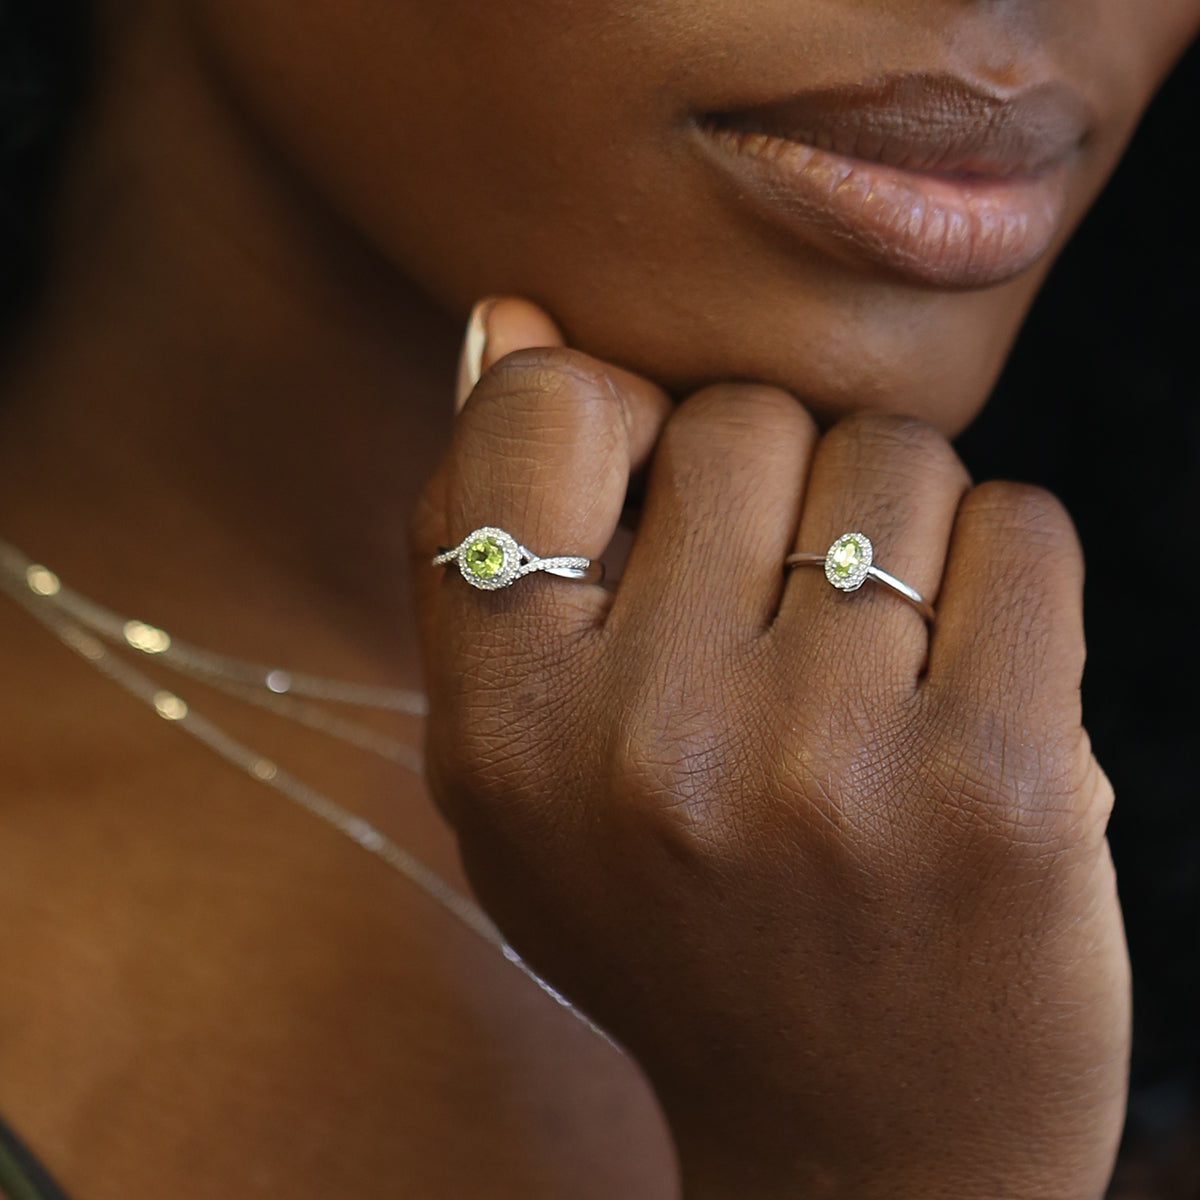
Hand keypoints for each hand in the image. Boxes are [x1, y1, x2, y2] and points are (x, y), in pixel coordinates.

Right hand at [411, 298, 1130, 1199]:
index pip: (540, 412)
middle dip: (769, 475)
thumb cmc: (675, 930)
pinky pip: (1021, 525)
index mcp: (506, 731)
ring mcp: (835, 765)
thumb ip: (489, 546)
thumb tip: (507, 316)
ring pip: (891, 455)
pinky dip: (1001, 567)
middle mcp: (653, 744)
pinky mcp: (1008, 783)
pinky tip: (966, 674)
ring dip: (891, 521)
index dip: (608, 407)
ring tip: (870, 650)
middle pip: (741, 416)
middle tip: (776, 593)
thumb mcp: (517, 773)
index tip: (648, 476)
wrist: (856, 1149)